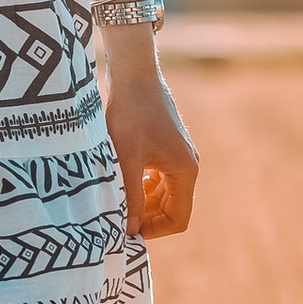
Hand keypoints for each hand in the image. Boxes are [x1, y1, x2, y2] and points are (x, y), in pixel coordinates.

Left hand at [104, 65, 198, 239]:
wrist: (132, 73)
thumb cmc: (130, 113)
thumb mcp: (126, 159)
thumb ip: (130, 196)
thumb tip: (129, 230)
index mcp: (185, 171)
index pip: (179, 219)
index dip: (154, 231)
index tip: (127, 230)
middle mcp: (186, 165)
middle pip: (171, 208)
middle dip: (147, 218)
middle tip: (116, 220)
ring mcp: (176, 155)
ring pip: (163, 194)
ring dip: (142, 203)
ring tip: (115, 202)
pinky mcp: (164, 146)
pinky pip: (157, 178)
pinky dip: (141, 187)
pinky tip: (120, 183)